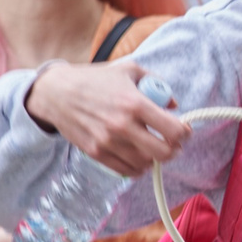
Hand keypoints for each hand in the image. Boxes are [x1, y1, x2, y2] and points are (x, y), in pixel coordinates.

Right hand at [25, 58, 189, 175]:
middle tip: (173, 144)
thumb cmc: (95, 79)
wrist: (56, 93)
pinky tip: (138, 157)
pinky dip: (137, 167)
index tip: (184, 130)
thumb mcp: (129, 70)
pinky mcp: (96, 152)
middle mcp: (123, 125)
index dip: (185, 133)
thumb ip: (156, 83)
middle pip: (163, 153)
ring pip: (145, 164)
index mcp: (135, 103)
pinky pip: (126, 171)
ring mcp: (108, 142)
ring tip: (154, 149)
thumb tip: (173, 104)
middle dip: (174, 150)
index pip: (173, 129)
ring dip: (154, 159)